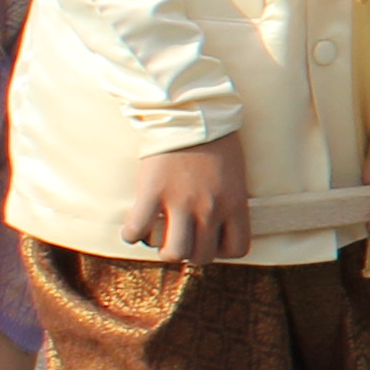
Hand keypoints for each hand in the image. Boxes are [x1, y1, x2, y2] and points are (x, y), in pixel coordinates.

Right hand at [128, 134, 250, 263]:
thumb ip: (229, 200)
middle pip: (201, 256)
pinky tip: (134, 226)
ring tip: (158, 236)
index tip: (209, 239)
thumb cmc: (215, 140)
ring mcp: (181, 202)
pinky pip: (137, 230)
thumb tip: (217, 222)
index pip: (237, 249)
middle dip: (189, 252)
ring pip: (173, 253)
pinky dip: (132, 234)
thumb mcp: (235, 174)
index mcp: (235, 203)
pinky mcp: (152, 193)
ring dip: (163, 249)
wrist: (189, 113)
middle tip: (179, 237)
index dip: (221, 250)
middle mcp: (211, 208)